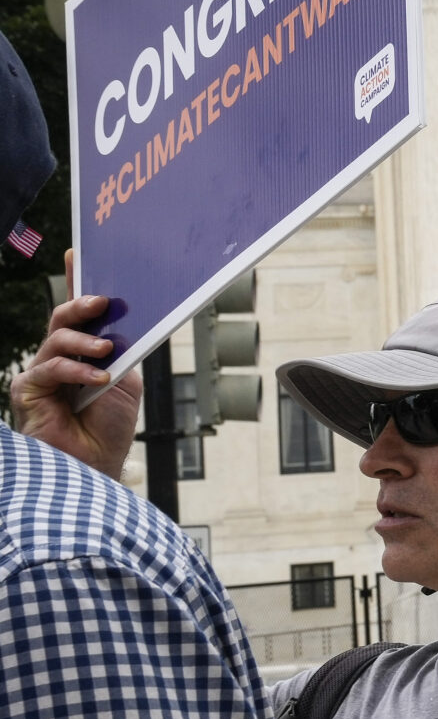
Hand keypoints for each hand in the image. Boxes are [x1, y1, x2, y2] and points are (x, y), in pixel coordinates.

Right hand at [11, 258, 139, 476]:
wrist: (94, 465)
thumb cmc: (107, 428)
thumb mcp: (124, 382)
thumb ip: (123, 351)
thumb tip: (129, 321)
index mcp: (83, 353)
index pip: (78, 314)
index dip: (76, 283)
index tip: (78, 253)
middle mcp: (58, 358)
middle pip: (62, 318)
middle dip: (81, 303)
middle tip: (102, 300)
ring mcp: (41, 373)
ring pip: (55, 338)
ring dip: (83, 340)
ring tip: (106, 349)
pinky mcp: (28, 390)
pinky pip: (50, 369)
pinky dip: (77, 371)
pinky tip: (98, 378)